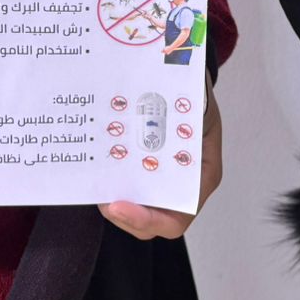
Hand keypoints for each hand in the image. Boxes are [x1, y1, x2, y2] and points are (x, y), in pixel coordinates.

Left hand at [100, 73, 222, 239]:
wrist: (191, 78)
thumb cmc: (199, 96)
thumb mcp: (200, 107)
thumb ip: (184, 121)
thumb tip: (153, 122)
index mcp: (202, 178)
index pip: (176, 218)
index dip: (146, 219)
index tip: (118, 204)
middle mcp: (182, 186)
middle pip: (152, 221)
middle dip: (123, 215)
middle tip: (102, 198)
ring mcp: (163, 181)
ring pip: (136, 208)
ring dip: (114, 201)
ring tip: (97, 186)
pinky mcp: (145, 171)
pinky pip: (128, 188)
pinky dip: (113, 184)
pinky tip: (99, 171)